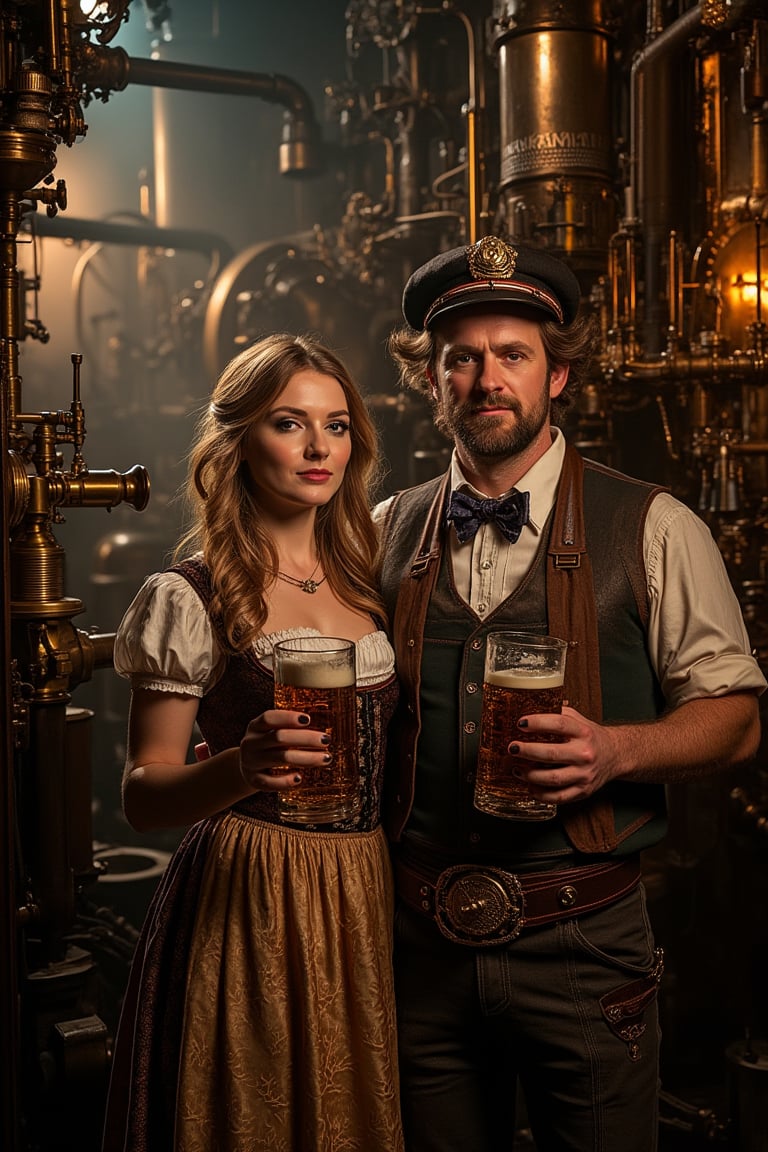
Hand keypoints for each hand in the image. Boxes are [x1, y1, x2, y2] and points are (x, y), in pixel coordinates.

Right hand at [238, 710, 331, 791]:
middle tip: (326, 740)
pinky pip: (270, 782)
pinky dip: (286, 781)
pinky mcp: (254, 781)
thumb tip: (324, 725)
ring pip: (280, 759)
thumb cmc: (267, 747)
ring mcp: (251, 762)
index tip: (308, 719)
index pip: (269, 718)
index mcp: (255, 727)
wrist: (246, 769)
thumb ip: (288, 729)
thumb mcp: (270, 733)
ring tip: (326, 758)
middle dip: (305, 738)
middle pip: (279, 738)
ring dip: (306, 758)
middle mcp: (251, 743)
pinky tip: (300, 778)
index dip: (287, 717)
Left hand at [508, 705, 623, 804]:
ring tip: (516, 769)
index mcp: (583, 732)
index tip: (520, 723)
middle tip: (512, 748)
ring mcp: (584, 774)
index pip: (558, 724)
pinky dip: (541, 794)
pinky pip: (559, 797)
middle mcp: (585, 753)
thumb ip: (556, 712)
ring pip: (553, 778)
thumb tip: (528, 703)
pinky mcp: (583, 791)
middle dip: (528, 751)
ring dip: (530, 775)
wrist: (615, 755)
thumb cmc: (590, 736)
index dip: (537, 723)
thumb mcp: (578, 719)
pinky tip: (530, 786)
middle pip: (552, 754)